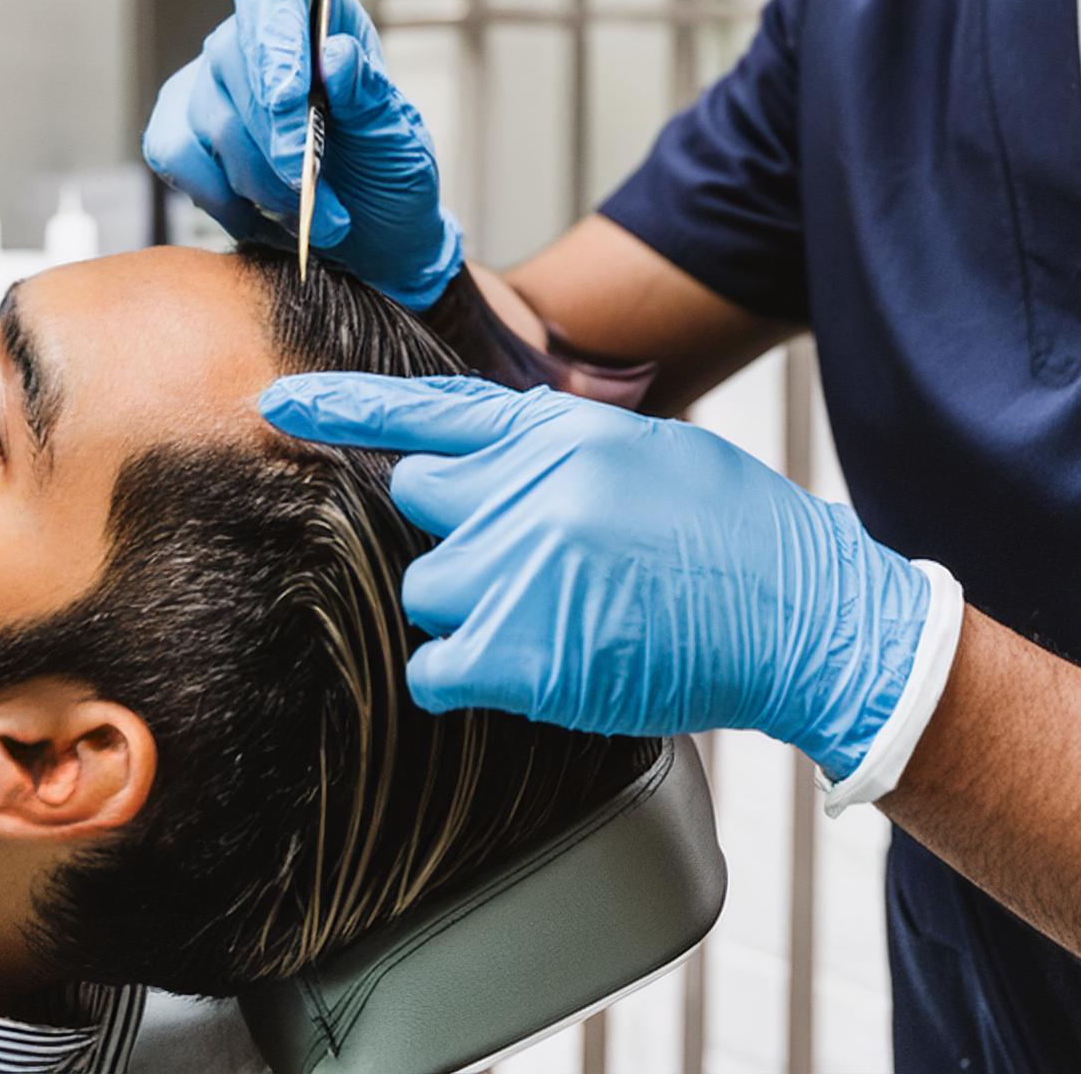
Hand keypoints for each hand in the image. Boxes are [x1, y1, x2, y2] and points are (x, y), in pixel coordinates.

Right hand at [143, 0, 463, 308]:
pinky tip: (264, 219)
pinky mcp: (180, 134)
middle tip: (312, 188)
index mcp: (316, 13)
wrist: (374, 241)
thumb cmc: (388, 177)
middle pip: (234, 57)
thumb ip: (368, 98)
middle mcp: (253, 38)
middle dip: (275, 135)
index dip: (271, 27)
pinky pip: (174, 155)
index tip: (293, 94)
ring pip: (210, 118)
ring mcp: (209, 85)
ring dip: (262, 181)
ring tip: (313, 217)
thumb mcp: (400, 141)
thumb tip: (335, 55)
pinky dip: (220, 198)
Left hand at [259, 373, 935, 779]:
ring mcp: (518, 567)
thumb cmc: (737, 537)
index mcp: (560, 432)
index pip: (431, 410)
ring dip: (479, 607)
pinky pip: (437, 665)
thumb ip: (562, 450)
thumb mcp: (650, 453)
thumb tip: (499, 462)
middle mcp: (528, 488)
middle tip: (544, 561)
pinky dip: (469, 674)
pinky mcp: (518, 651)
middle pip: (427, 501)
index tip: (282, 406)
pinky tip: (537, 665)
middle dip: (468, 530)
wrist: (798, 612)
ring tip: (567, 617)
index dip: (348, 407)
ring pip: (433, 586)